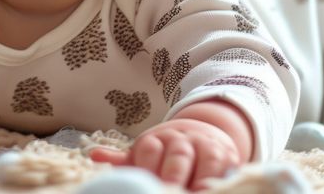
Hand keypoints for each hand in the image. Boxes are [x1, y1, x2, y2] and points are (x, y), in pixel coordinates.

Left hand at [90, 108, 247, 190]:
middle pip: (178, 154)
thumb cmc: (166, 153)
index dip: (147, 165)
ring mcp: (207, 146)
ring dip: (202, 179)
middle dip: (173, 174)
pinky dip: (222, 179)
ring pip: (207, 160)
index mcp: (157, 138)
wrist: (202, 136)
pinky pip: (227, 168)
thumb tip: (94, 155)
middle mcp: (182, 139)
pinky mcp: (229, 157)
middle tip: (168, 189)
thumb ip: (123, 160)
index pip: (150, 147)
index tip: (146, 180)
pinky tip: (212, 190)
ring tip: (194, 193)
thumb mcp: (145, 154)